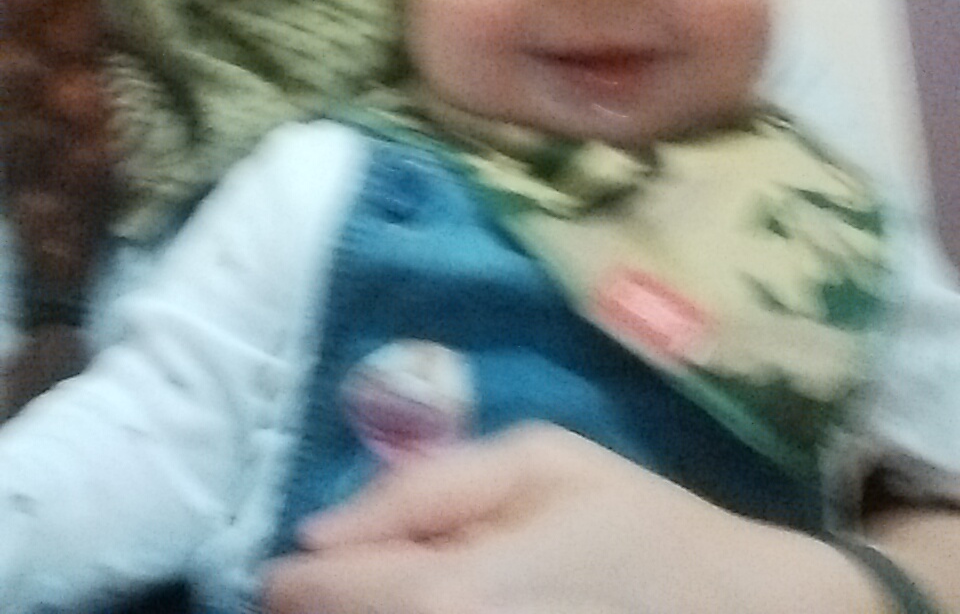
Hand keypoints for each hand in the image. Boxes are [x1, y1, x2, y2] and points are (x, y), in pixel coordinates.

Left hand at [261, 423, 868, 613]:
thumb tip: (326, 520)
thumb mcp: (540, 461)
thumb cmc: (634, 517)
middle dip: (317, 605)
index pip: (345, 588)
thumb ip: (432, 483)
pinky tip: (400, 606)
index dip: (299, 580)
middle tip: (295, 585)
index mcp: (462, 584)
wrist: (729, 603)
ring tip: (340, 598)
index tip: (278, 567)